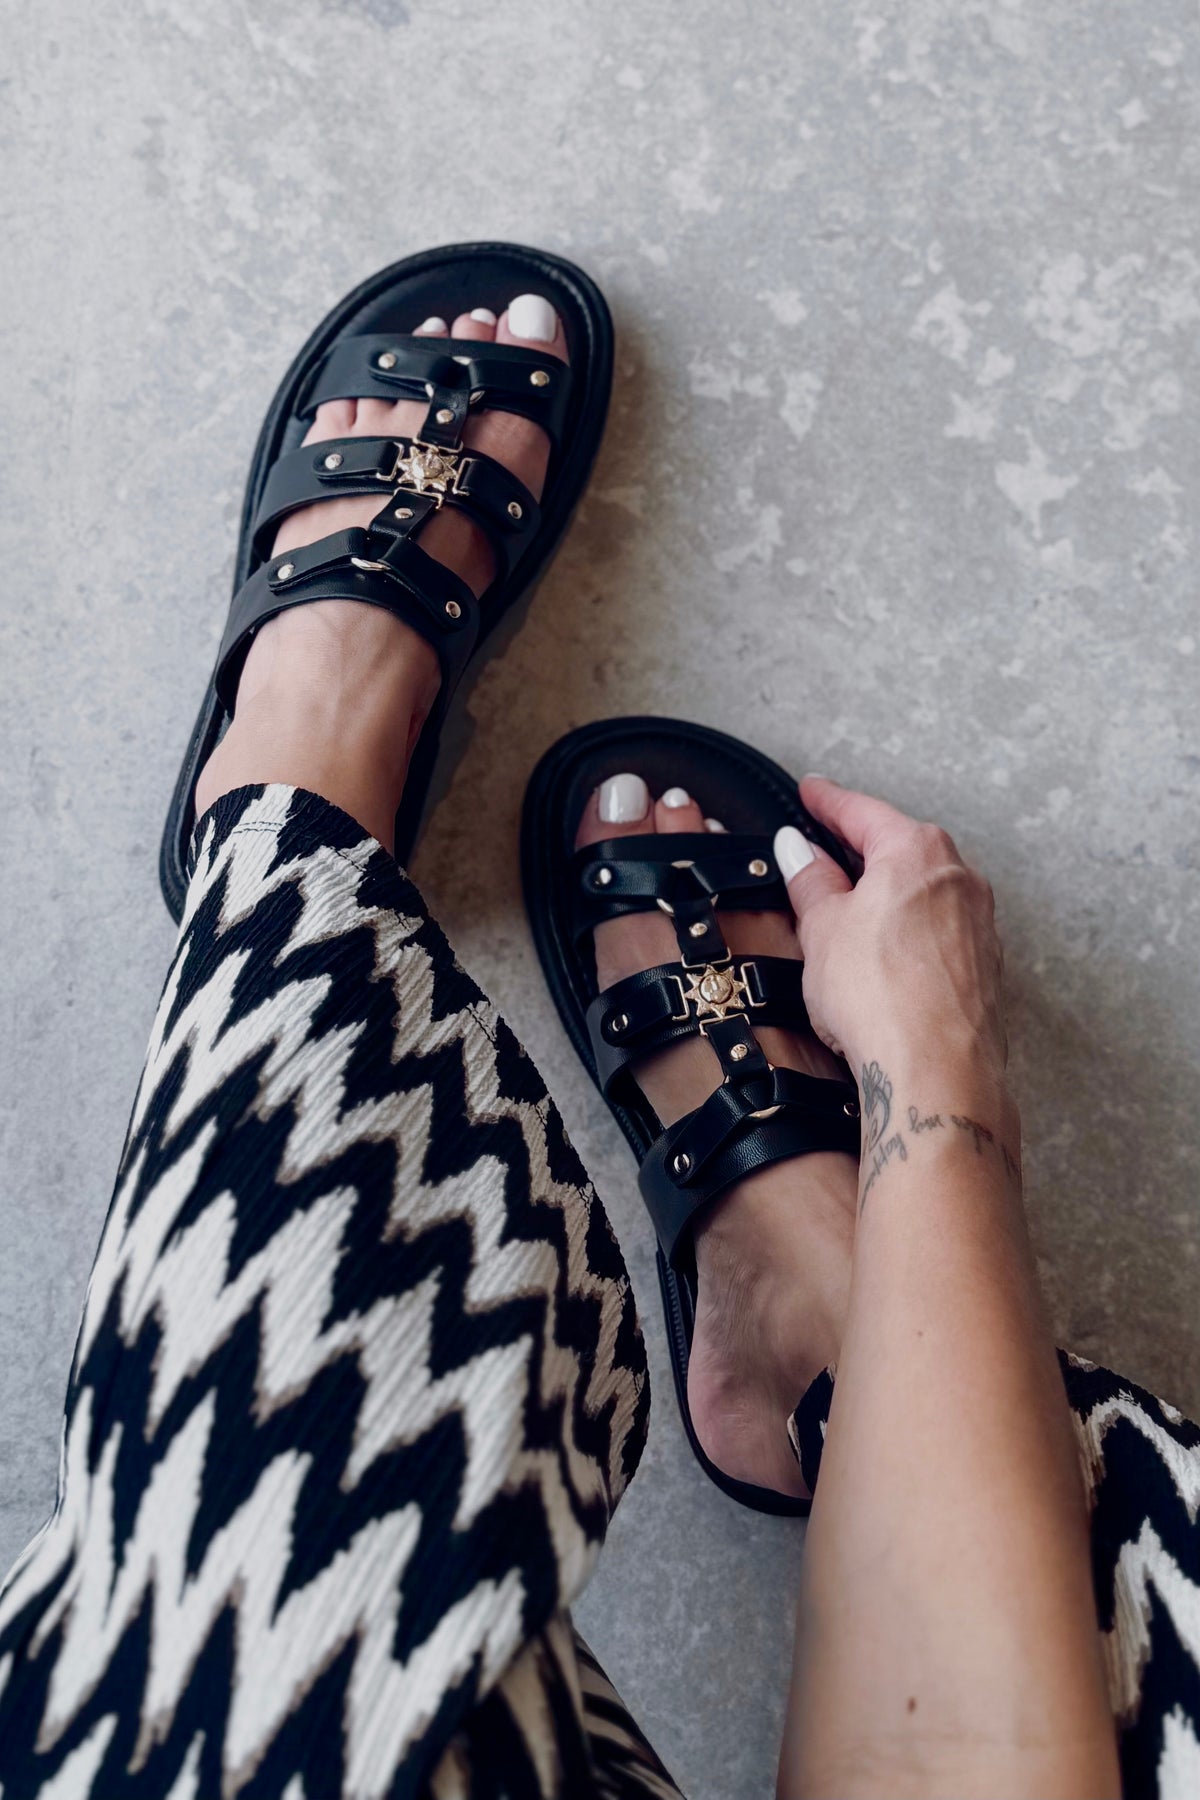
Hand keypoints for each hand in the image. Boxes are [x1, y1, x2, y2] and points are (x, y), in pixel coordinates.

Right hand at [774, 777, 1007, 1084]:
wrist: (936, 1071)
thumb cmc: (881, 995)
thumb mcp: (822, 928)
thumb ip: (811, 881)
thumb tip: (799, 850)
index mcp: (917, 852)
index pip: (863, 813)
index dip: (829, 802)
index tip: (811, 792)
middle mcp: (959, 879)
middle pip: (901, 849)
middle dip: (862, 849)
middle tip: (825, 848)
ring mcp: (978, 925)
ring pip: (923, 892)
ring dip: (886, 895)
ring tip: (847, 912)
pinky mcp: (982, 968)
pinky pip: (937, 932)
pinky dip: (906, 932)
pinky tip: (882, 956)